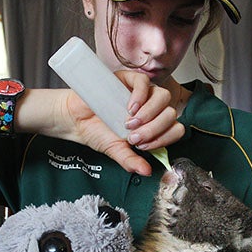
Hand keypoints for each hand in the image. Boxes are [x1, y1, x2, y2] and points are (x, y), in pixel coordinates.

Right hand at [57, 71, 184, 175]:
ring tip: (129, 123)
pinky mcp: (130, 78)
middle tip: (133, 137)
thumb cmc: (98, 133)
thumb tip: (147, 172)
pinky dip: (140, 95)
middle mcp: (153, 107)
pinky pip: (144, 82)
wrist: (76, 120)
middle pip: (170, 114)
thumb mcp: (117, 151)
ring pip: (163, 97)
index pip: (175, 129)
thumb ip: (132, 161)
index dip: (163, 139)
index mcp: (154, 125)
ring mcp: (143, 92)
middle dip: (153, 129)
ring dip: (149, 113)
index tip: (143, 146)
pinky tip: (129, 107)